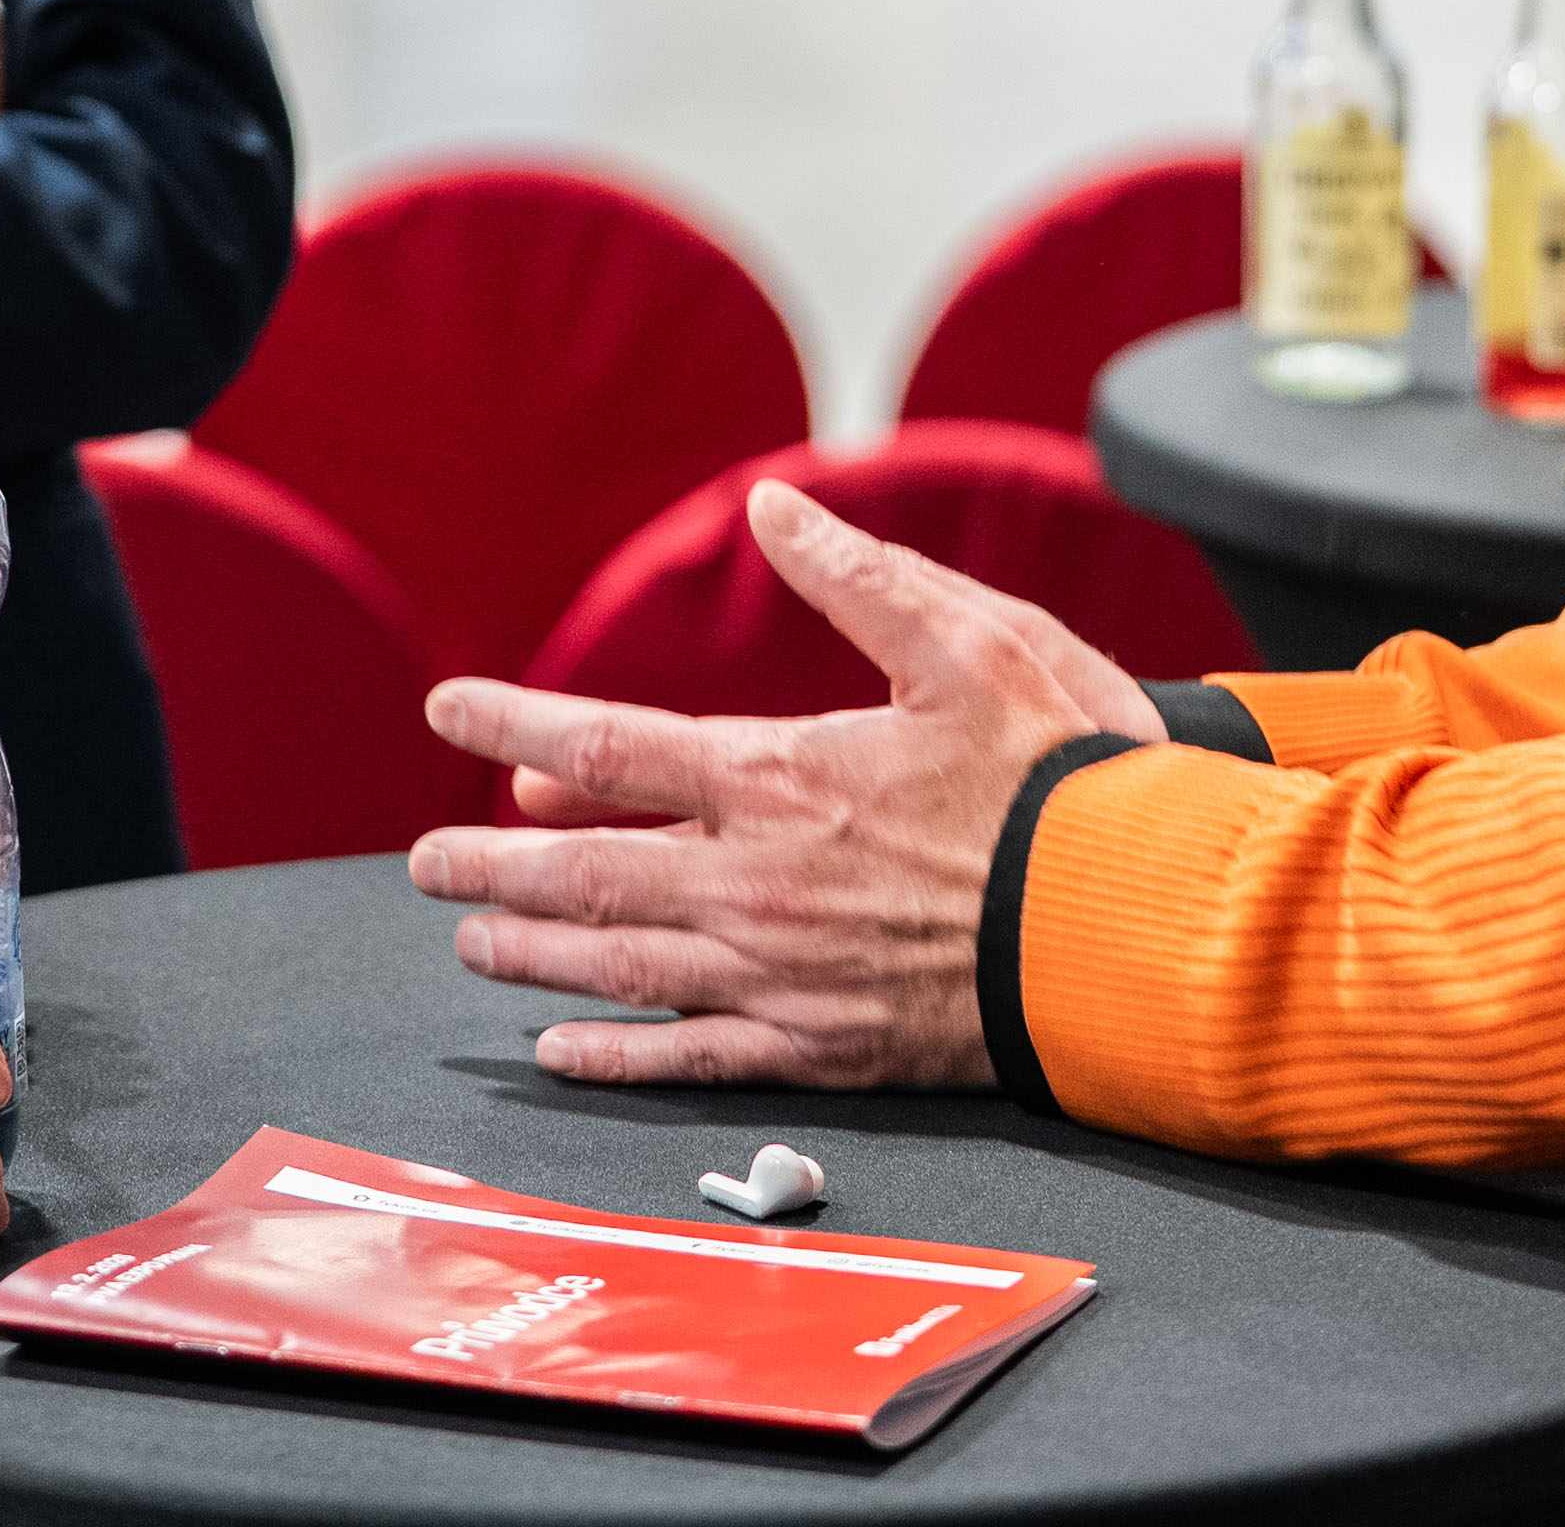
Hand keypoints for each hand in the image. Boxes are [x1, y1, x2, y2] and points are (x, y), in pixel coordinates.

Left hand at [407, 479, 1163, 1091]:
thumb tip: (772, 507)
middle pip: (588, 871)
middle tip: (426, 864)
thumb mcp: (970, 642)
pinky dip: (616, 1055)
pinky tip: (562, 1051)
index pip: (605, 746)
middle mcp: (758, 879)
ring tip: (471, 942)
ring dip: (534, 952)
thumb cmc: (1065, 778)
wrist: (1137, 925)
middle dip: (495, 866)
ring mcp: (784, 972)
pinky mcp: (826, 1046)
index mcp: (781, 775)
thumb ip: (858, 578)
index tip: (445, 712)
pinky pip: (692, 1058)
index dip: (513, 727)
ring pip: (622, 964)